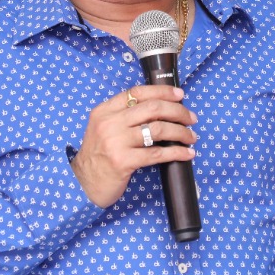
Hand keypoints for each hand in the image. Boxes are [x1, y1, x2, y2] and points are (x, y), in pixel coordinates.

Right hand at [70, 85, 197, 208]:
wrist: (82, 183)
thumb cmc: (98, 156)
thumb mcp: (103, 129)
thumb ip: (123, 116)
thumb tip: (159, 108)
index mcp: (105, 111)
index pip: (137, 92)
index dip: (162, 91)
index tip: (179, 94)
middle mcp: (109, 123)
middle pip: (152, 108)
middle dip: (178, 111)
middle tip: (191, 118)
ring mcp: (116, 142)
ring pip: (158, 129)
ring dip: (181, 132)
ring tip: (191, 137)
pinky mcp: (123, 161)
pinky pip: (157, 153)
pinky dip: (177, 152)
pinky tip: (187, 154)